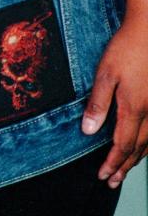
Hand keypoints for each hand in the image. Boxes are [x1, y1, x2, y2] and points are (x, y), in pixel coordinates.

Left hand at [82, 14, 147, 187]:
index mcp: (133, 108)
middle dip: (124, 166)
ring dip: (136, 159)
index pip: (122, 145)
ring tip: (125, 169)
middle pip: (138, 149)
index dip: (112, 162)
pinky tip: (143, 145)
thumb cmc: (127, 48)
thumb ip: (98, 103)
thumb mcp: (105, 73)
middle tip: (112, 180)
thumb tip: (88, 130)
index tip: (103, 175)